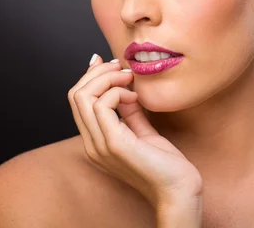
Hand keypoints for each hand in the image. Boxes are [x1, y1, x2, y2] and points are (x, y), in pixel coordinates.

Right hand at [68, 54, 203, 208]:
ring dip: (108, 78)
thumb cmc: (165, 165)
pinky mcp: (114, 144)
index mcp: (95, 140)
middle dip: (98, 72)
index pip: (77, 100)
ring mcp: (99, 145)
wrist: (178, 191)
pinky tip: (135, 97)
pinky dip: (117, 92)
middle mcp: (91, 143)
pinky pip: (101, 105)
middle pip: (75, 94)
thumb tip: (124, 87)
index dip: (91, 75)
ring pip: (83, 96)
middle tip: (123, 68)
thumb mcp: (143, 131)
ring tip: (130, 80)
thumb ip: (130, 112)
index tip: (114, 64)